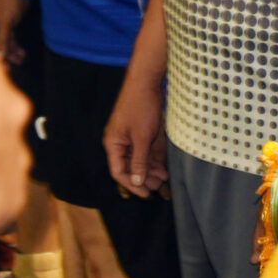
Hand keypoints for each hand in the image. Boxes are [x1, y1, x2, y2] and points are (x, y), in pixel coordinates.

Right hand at [0, 0, 27, 64]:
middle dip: (2, 56)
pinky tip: (22, 53)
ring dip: (11, 52)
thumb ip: (2, 40)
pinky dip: (15, 46)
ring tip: (20, 60)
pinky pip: (10, 39)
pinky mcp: (9, 25)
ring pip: (2, 44)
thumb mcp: (5, 21)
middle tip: (10, 69)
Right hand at [104, 74, 167, 198]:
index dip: (132, 184)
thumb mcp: (141, 137)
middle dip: (144, 180)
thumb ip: (138, 160)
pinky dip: (155, 162)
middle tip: (158, 189)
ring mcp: (131, 139)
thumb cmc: (140, 107)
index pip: (118, 172)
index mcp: (113, 144)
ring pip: (140, 162)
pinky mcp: (142, 134)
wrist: (147, 82)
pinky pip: (147, 153)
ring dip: (151, 172)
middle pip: (129, 168)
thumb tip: (136, 181)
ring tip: (164, 181)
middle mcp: (120, 144)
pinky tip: (164, 171)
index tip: (146, 194)